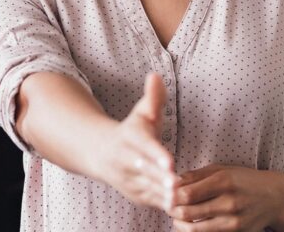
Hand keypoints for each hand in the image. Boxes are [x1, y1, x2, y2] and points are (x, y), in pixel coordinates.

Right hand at [90, 73, 175, 209]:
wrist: (101, 154)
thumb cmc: (131, 131)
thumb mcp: (141, 112)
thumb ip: (152, 97)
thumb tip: (155, 75)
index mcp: (130, 138)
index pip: (145, 147)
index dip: (157, 154)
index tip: (170, 161)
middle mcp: (126, 160)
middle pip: (146, 171)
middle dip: (161, 178)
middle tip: (176, 184)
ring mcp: (128, 180)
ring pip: (148, 190)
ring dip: (163, 195)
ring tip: (182, 199)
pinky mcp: (134, 195)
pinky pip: (150, 201)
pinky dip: (163, 205)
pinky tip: (181, 207)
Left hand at [169, 164, 281, 231]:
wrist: (275, 198)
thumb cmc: (244, 180)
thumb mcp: (222, 169)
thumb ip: (196, 175)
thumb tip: (172, 181)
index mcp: (224, 181)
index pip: (186, 193)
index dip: (170, 195)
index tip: (165, 193)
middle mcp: (228, 202)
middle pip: (187, 212)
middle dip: (172, 210)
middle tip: (168, 205)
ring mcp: (232, 221)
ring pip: (193, 229)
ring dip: (179, 223)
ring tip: (177, 216)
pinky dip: (193, 230)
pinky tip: (191, 223)